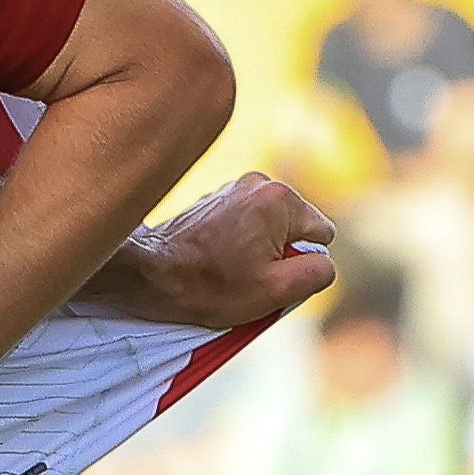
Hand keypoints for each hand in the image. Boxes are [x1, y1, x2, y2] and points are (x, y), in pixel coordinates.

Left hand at [90, 174, 336, 332]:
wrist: (150, 275)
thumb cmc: (209, 286)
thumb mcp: (275, 291)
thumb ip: (316, 274)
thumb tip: (324, 263)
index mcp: (280, 199)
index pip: (322, 235)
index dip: (302, 264)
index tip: (271, 278)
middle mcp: (259, 183)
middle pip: (294, 230)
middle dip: (280, 257)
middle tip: (248, 279)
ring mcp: (234, 189)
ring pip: (268, 230)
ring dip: (257, 253)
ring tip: (228, 273)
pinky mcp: (214, 201)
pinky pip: (244, 227)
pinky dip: (236, 247)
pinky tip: (214, 264)